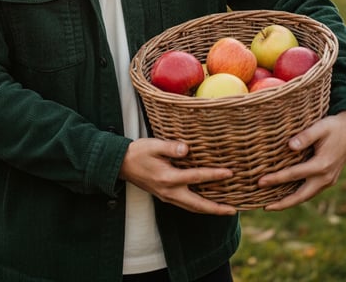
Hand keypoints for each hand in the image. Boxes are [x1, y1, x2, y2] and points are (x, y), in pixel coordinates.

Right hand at [119, 137, 236, 214]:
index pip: (196, 177)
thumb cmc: (138, 152)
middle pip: (197, 204)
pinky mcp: (165, 196)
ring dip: (209, 210)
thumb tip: (187, 149)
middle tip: (233, 210)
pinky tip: (206, 202)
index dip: (214, 175)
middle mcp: (169, 191)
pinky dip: (199, 206)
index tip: (230, 173)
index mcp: (168, 177)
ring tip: (225, 210)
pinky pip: (186, 205)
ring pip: (192, 208)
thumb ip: (170, 147)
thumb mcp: (153, 145)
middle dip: (216, 208)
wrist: (121, 164)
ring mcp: (167, 196)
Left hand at [259, 111, 345, 210]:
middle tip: (264, 207)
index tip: (260, 182)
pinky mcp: (327, 180)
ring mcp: (327, 181)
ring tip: (271, 205)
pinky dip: (297, 196)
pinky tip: (286, 195)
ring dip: (289, 202)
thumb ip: (306, 136)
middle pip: (301, 196)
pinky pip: (310, 192)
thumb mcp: (321, 127)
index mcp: (322, 165)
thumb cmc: (333, 127)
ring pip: (306, 196)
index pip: (294, 174)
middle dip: (282, 203)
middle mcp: (325, 177)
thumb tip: (289, 146)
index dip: (276, 179)